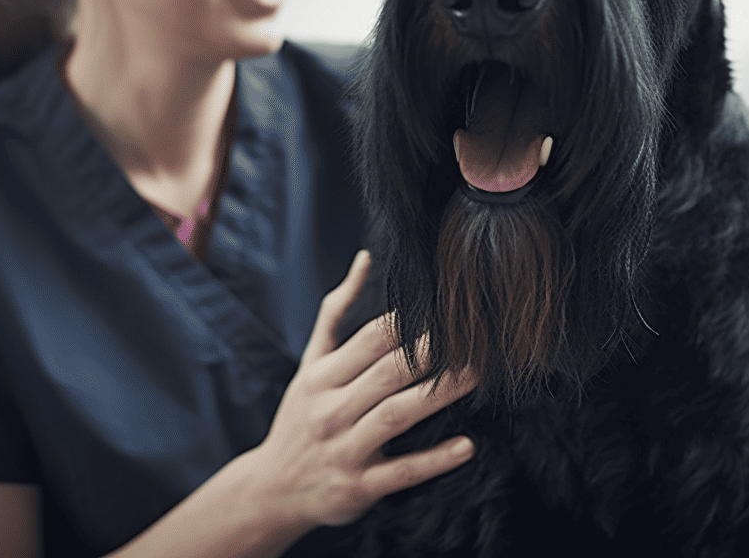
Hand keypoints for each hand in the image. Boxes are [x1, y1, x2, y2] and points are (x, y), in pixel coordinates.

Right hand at [246, 250, 476, 530]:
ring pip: (397, 415)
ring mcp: (345, 449)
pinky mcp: (359, 487)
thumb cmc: (301, 417)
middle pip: (388, 373)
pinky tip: (468, 445)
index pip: (370, 340)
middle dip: (432, 352)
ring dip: (439, 394)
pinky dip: (435, 460)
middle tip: (474, 336)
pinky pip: (402, 472)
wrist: (272, 489)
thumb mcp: (310, 363)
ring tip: (476, 375)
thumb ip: (336, 312)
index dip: (410, 321)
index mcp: (321, 377)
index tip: (447, 306)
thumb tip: (365, 258)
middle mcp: (331, 410)